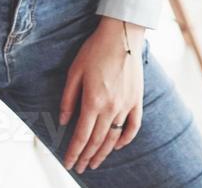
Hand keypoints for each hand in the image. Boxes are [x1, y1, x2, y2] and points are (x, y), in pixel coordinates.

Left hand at [59, 17, 143, 172]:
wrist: (122, 34)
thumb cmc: (94, 50)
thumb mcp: (74, 72)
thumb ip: (68, 99)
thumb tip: (63, 121)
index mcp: (93, 101)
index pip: (81, 136)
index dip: (74, 152)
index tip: (69, 164)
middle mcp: (111, 107)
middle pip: (97, 140)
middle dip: (86, 157)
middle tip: (79, 167)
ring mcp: (126, 105)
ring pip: (113, 137)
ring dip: (103, 153)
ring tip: (95, 163)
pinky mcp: (137, 100)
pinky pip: (133, 126)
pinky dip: (125, 139)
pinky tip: (117, 145)